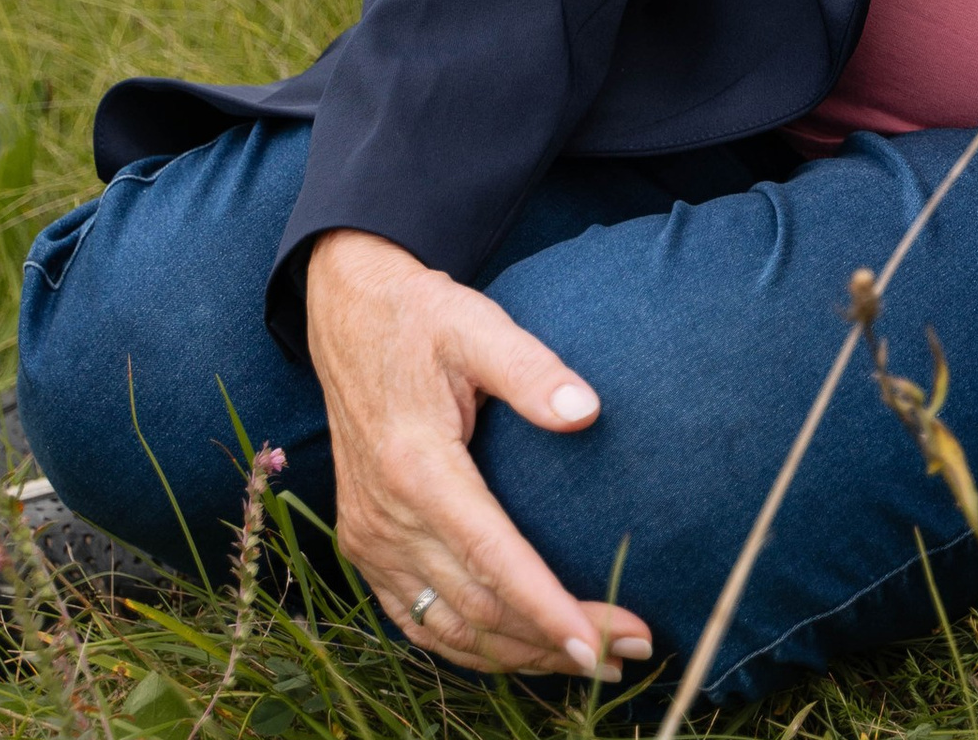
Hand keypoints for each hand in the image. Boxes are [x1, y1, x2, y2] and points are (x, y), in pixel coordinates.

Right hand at [303, 229, 649, 680]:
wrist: (346, 315)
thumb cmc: (419, 316)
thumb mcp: (475, 323)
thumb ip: (531, 367)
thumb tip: (588, 410)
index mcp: (416, 468)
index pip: (491, 559)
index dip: (545, 608)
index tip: (599, 639)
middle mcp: (386, 518)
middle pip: (478, 609)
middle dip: (554, 641)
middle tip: (631, 649)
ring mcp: (370, 538)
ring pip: (449, 629)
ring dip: (521, 655)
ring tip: (594, 661)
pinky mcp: (366, 544)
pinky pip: (417, 621)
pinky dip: (470, 647)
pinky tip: (520, 651)